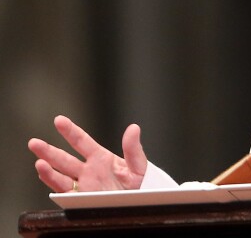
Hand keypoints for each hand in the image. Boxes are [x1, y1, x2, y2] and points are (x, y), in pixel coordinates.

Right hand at [28, 115, 146, 192]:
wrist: (142, 205)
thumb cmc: (142, 186)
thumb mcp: (140, 166)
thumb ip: (133, 149)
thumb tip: (133, 128)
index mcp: (102, 159)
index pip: (82, 142)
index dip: (70, 131)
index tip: (59, 120)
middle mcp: (89, 171)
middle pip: (65, 159)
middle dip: (49, 151)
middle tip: (33, 142)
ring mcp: (84, 186)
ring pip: (61, 175)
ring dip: (48, 169)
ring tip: (38, 161)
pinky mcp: (83, 200)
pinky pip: (65, 193)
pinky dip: (55, 185)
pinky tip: (46, 176)